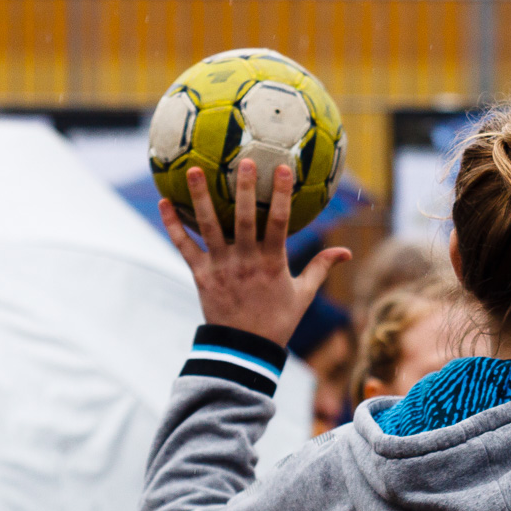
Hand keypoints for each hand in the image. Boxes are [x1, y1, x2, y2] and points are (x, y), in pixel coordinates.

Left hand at [160, 160, 349, 347]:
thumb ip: (321, 268)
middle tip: (244, 160)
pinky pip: (184, 246)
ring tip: (193, 169)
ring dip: (200, 197)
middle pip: (244, 218)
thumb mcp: (303, 295)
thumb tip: (346, 252)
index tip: (283, 168)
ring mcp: (221, 267)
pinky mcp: (200, 274)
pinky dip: (172, 225)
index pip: (280, 223)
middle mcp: (245, 261)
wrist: (244, 350)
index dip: (282, 195)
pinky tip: (164, 202)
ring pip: (209, 226)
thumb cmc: (277, 320)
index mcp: (272, 263)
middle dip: (245, 188)